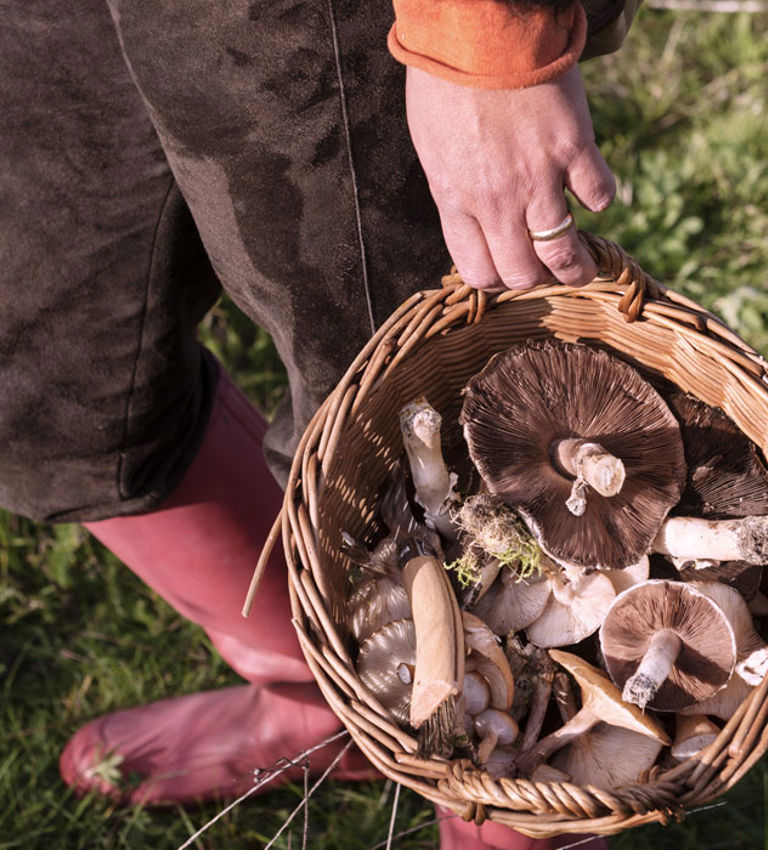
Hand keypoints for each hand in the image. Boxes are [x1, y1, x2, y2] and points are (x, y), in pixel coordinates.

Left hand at [406, 65, 614, 290]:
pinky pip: (598, 194)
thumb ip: (454, 195)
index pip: (478, 272)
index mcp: (456, 201)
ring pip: (562, 250)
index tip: (506, 272)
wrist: (478, 28)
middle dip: (537, 281)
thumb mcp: (433, 150)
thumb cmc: (445, 85)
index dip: (495, 280)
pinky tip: (590, 191)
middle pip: (523, 273)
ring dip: (576, 267)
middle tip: (547, 272)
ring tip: (583, 268)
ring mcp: (538, 177)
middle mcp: (496, 200)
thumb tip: (475, 226)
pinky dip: (597, 198)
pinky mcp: (574, 147)